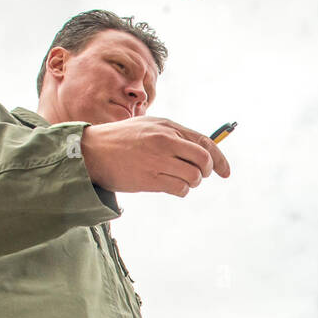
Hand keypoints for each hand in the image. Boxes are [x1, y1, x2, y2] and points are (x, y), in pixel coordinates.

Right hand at [81, 116, 229, 195]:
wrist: (92, 151)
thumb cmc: (122, 140)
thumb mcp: (149, 127)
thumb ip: (175, 136)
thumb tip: (203, 151)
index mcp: (167, 126)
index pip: (205, 142)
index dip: (219, 159)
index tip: (225, 173)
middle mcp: (165, 141)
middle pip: (203, 160)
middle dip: (205, 172)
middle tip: (196, 176)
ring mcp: (158, 160)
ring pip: (193, 177)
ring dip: (190, 183)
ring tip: (176, 179)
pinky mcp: (150, 179)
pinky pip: (180, 189)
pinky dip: (180, 191)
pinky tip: (169, 185)